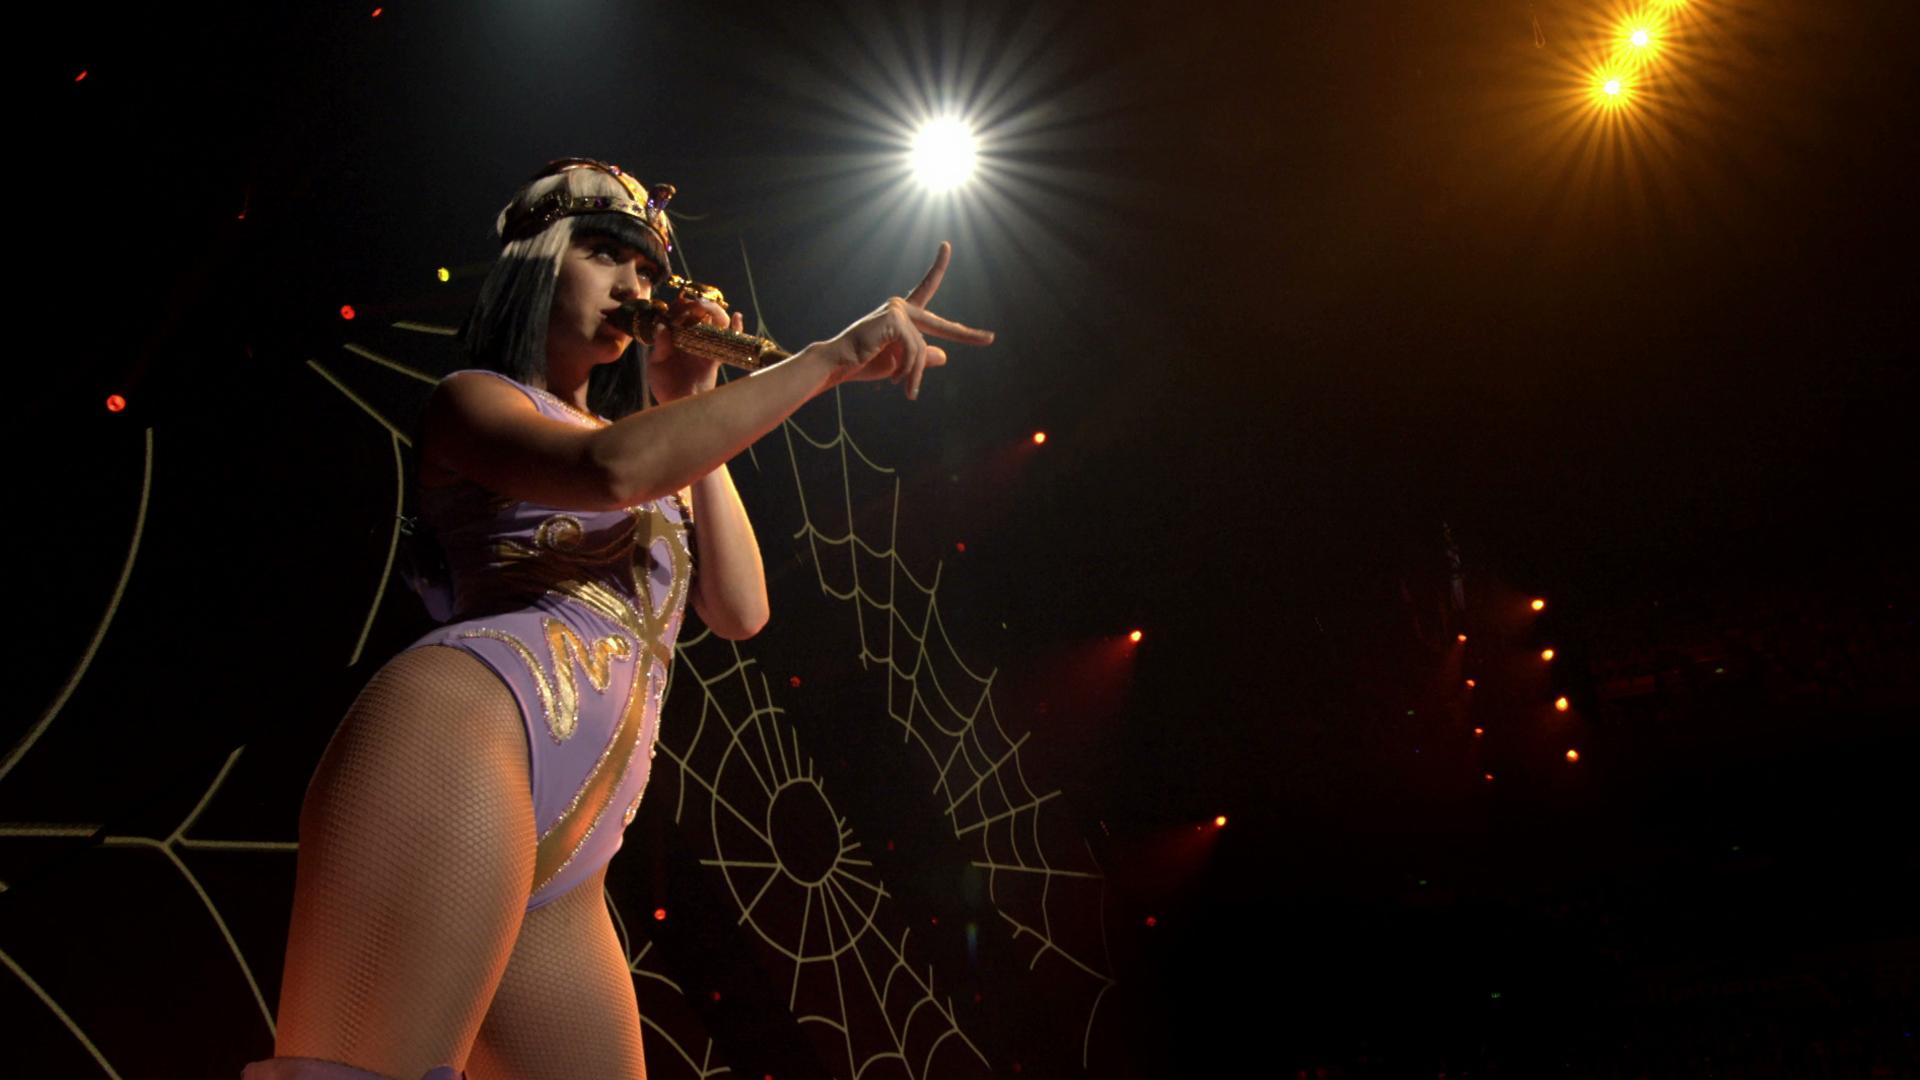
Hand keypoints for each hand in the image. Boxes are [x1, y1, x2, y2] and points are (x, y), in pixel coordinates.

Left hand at [649, 295, 738, 402]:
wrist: (679, 406)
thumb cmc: (665, 387)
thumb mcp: (656, 366)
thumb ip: (660, 346)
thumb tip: (662, 325)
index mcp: (674, 338)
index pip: (679, 314)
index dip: (680, 306)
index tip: (678, 304)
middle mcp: (691, 339)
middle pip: (700, 314)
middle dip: (698, 304)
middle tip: (695, 303)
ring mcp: (705, 347)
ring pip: (716, 322)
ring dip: (715, 311)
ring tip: (708, 307)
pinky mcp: (717, 357)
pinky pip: (729, 341)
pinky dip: (737, 328)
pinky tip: (738, 317)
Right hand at [823, 242, 994, 399]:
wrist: (839, 364)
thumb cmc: (864, 363)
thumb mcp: (899, 364)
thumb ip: (921, 358)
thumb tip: (945, 355)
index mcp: (903, 313)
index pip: (926, 288)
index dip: (937, 268)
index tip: (945, 246)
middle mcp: (901, 307)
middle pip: (942, 325)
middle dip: (967, 335)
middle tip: (990, 339)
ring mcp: (898, 310)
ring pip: (923, 349)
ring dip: (915, 375)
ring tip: (906, 390)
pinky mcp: (895, 319)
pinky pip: (915, 351)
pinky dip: (908, 370)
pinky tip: (895, 379)